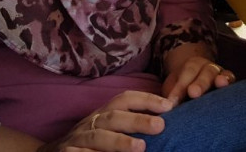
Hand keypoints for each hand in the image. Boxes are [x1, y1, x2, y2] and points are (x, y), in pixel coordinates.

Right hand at [37, 91, 173, 151]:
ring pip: (98, 137)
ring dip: (119, 142)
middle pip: (114, 117)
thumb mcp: (106, 128)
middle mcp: (90, 123)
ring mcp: (77, 139)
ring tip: (140, 148)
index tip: (168, 106)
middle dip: (137, 120)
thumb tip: (162, 119)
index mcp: (103, 113)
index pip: (124, 100)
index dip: (146, 99)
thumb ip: (127, 122)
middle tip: (160, 126)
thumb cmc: (88, 142)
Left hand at [161, 53, 234, 104]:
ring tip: (220, 83)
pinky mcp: (230, 80)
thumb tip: (166, 110)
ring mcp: (220, 73)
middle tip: (193, 93)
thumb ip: (172, 98)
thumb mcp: (174, 90)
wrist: (197, 81)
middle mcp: (207, 68)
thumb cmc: (183, 89)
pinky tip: (231, 87)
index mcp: (191, 66)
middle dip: (199, 83)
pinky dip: (232, 82)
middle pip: (204, 74)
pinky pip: (233, 79)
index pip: (185, 74)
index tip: (172, 101)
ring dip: (220, 79)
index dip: (179, 87)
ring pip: (221, 74)